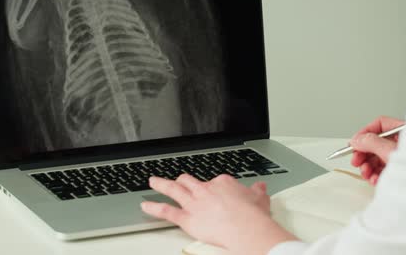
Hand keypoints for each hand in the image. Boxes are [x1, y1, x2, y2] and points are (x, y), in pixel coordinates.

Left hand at [141, 174, 295, 254]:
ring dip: (162, 184)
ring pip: (174, 189)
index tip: (212, 191)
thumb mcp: (259, 198)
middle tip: (178, 180)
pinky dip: (154, 207)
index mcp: (222, 183)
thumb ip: (257, 191)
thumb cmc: (253, 214)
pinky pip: (166, 211)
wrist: (245, 226)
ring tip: (153, 181)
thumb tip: (260, 187)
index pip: (213, 182)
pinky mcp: (187, 218)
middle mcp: (205, 189)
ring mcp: (194, 203)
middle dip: (183, 180)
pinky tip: (145, 205)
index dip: (212, 187)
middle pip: (190, 181)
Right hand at [350, 116, 404, 184]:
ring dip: (368, 167)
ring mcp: (404, 158)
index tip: (354, 143)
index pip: (380, 125)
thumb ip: (371, 143)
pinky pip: (384, 169)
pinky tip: (375, 179)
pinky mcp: (403, 171)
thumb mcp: (390, 151)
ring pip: (378, 158)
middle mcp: (405, 143)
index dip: (365, 133)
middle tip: (356, 161)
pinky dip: (376, 175)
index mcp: (405, 132)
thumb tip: (357, 140)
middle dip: (364, 154)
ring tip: (366, 173)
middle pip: (377, 143)